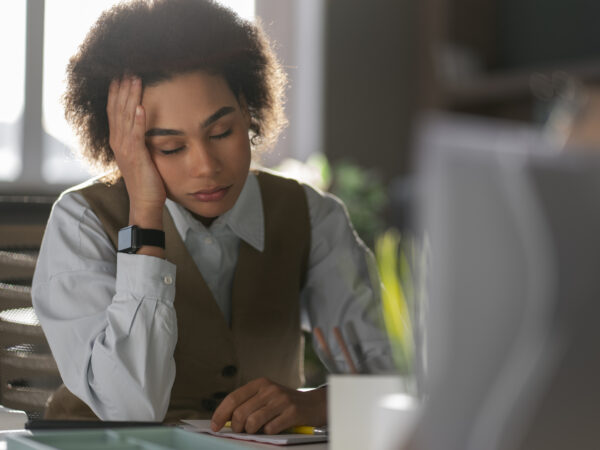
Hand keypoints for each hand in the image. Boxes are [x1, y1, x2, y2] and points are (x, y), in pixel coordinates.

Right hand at [107, 76, 164, 227]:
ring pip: (126, 118)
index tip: (120, 73)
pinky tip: (140, 106)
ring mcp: (126, 149)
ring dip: (130, 97)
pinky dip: (138, 120)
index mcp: (119, 140)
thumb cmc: (146, 180)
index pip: (115, 110)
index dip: (117, 91)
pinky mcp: (136, 157)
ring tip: (135, 79)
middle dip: (122, 87)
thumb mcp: (141, 154)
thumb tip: (146, 123)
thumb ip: (139, 139)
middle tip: (127, 67)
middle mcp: (118, 142)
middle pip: (118, 109)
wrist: (145, 202)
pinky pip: (136, 135)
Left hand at [210, 378, 326, 434]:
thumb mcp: (267, 396)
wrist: (314, 404)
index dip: (221, 414)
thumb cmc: (285, 403)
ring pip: (253, 422)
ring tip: (258, 430)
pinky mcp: (292, 412)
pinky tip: (274, 428)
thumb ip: (248, 404)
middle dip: (237, 427)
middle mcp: (269, 389)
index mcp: (260, 384)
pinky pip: (270, 429)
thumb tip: (227, 421)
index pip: (233, 398)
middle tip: (242, 431)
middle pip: (241, 413)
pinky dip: (268, 433)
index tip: (215, 426)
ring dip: (252, 431)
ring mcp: (281, 400)